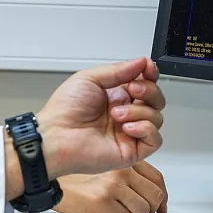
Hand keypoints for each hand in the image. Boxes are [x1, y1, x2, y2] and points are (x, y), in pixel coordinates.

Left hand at [36, 58, 164, 177]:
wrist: (55, 136)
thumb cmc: (64, 110)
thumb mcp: (89, 79)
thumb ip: (118, 70)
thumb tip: (141, 62)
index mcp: (116, 95)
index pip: (145, 83)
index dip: (151, 74)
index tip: (148, 69)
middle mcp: (125, 112)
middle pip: (156, 99)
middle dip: (149, 90)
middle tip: (132, 90)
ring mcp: (129, 132)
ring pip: (156, 117)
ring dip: (139, 111)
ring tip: (116, 114)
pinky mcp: (132, 150)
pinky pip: (155, 139)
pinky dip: (146, 129)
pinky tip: (127, 127)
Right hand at [56, 162, 167, 212]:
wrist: (54, 179)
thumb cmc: (79, 176)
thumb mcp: (110, 169)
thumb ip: (131, 177)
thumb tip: (156, 199)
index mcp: (127, 161)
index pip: (158, 179)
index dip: (162, 196)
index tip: (161, 206)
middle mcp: (123, 170)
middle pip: (155, 195)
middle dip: (151, 209)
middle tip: (140, 212)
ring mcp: (113, 184)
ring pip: (142, 210)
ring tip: (121, 211)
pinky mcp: (103, 199)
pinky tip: (107, 212)